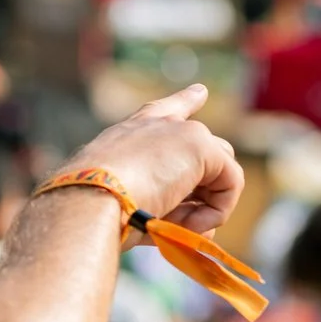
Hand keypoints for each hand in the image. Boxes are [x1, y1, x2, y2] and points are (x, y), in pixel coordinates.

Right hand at [53, 85, 244, 235]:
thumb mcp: (127, 204)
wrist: (89, 199)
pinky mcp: (200, 143)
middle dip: (208, 186)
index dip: (185, 101)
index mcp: (130, 135)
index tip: (201, 91)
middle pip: (209, 149)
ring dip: (207, 206)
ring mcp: (180, 130)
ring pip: (222, 172)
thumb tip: (202, 230)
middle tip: (183, 220)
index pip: (164, 110)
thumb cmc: (97, 209)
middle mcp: (156, 126)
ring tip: (178, 225)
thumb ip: (162, 208)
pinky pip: (231, 183)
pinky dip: (217, 211)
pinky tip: (190, 223)